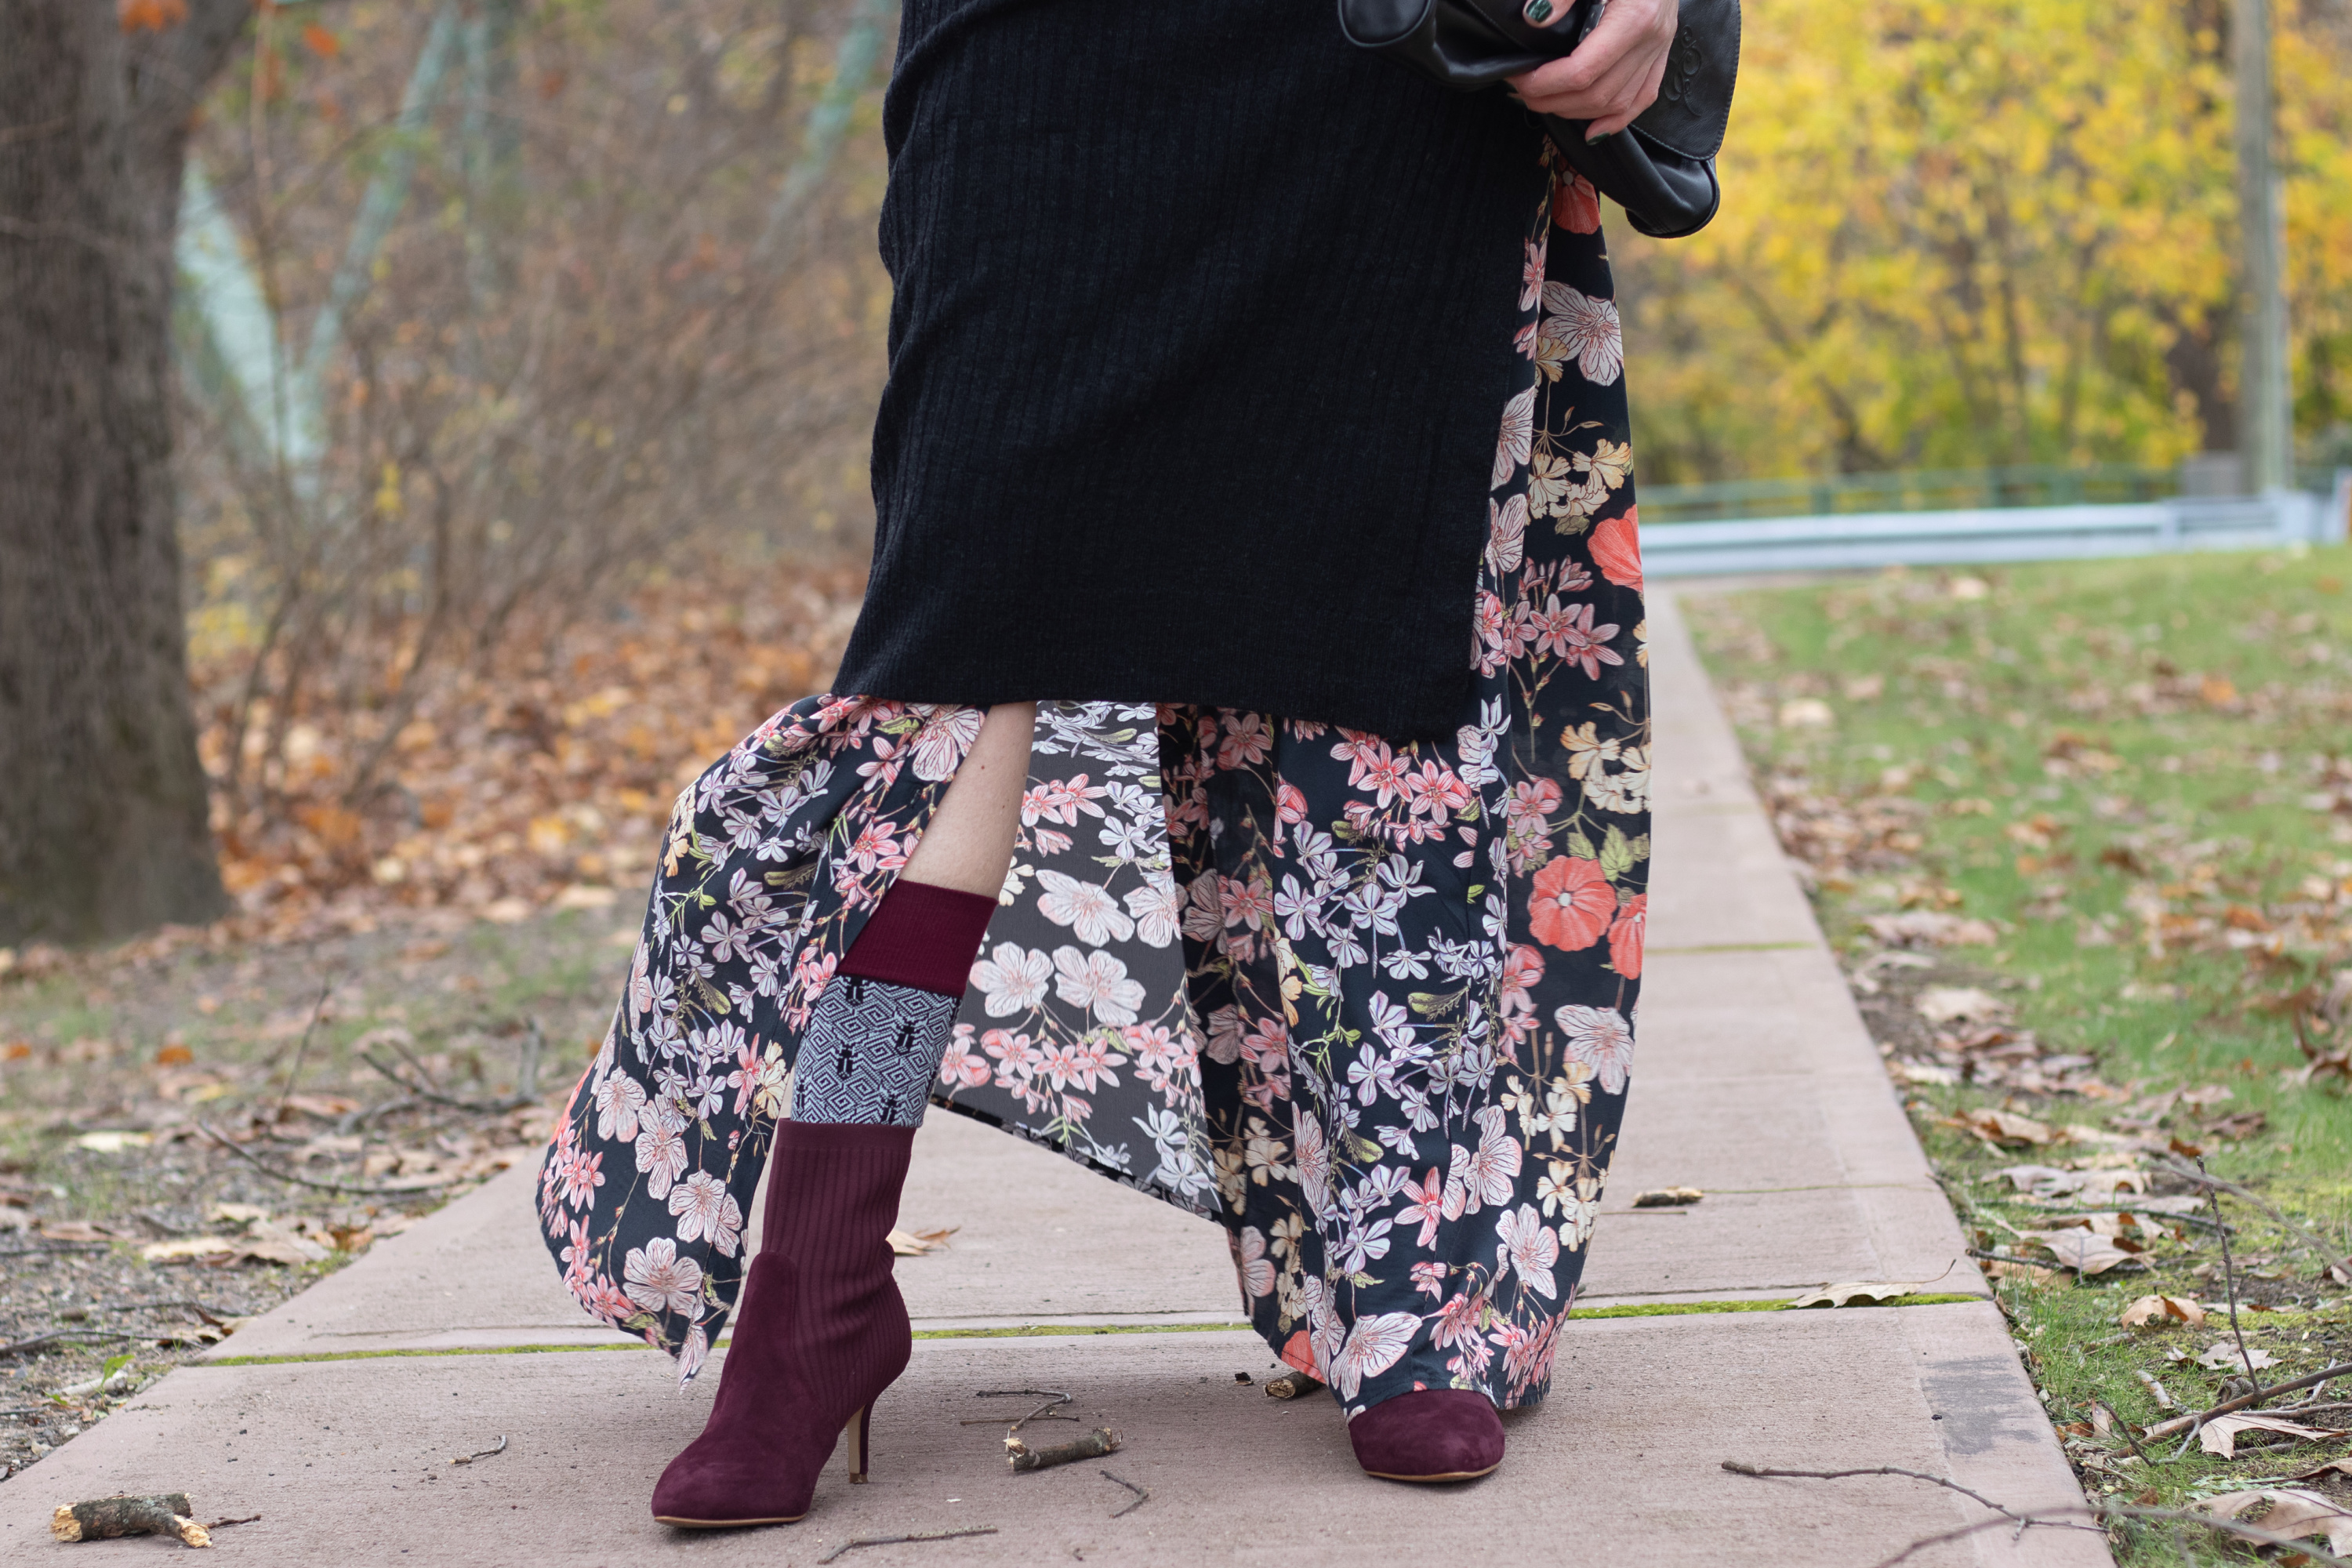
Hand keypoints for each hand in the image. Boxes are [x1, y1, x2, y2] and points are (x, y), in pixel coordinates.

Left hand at [1508, 0, 1681, 139]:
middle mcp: (1652, 38)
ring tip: (1544, 103)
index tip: (1517, 78)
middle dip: (1552, 101)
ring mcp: (1661, 46)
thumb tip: (1535, 17)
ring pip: (1617, 103)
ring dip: (1576, 112)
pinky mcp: (1663, 49)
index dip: (1543, 84)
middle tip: (1521, 92)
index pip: (1582, 71)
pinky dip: (1617, 119)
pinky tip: (1592, 129)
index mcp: (1634, 18)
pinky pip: (1643, 97)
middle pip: (1597, 94)